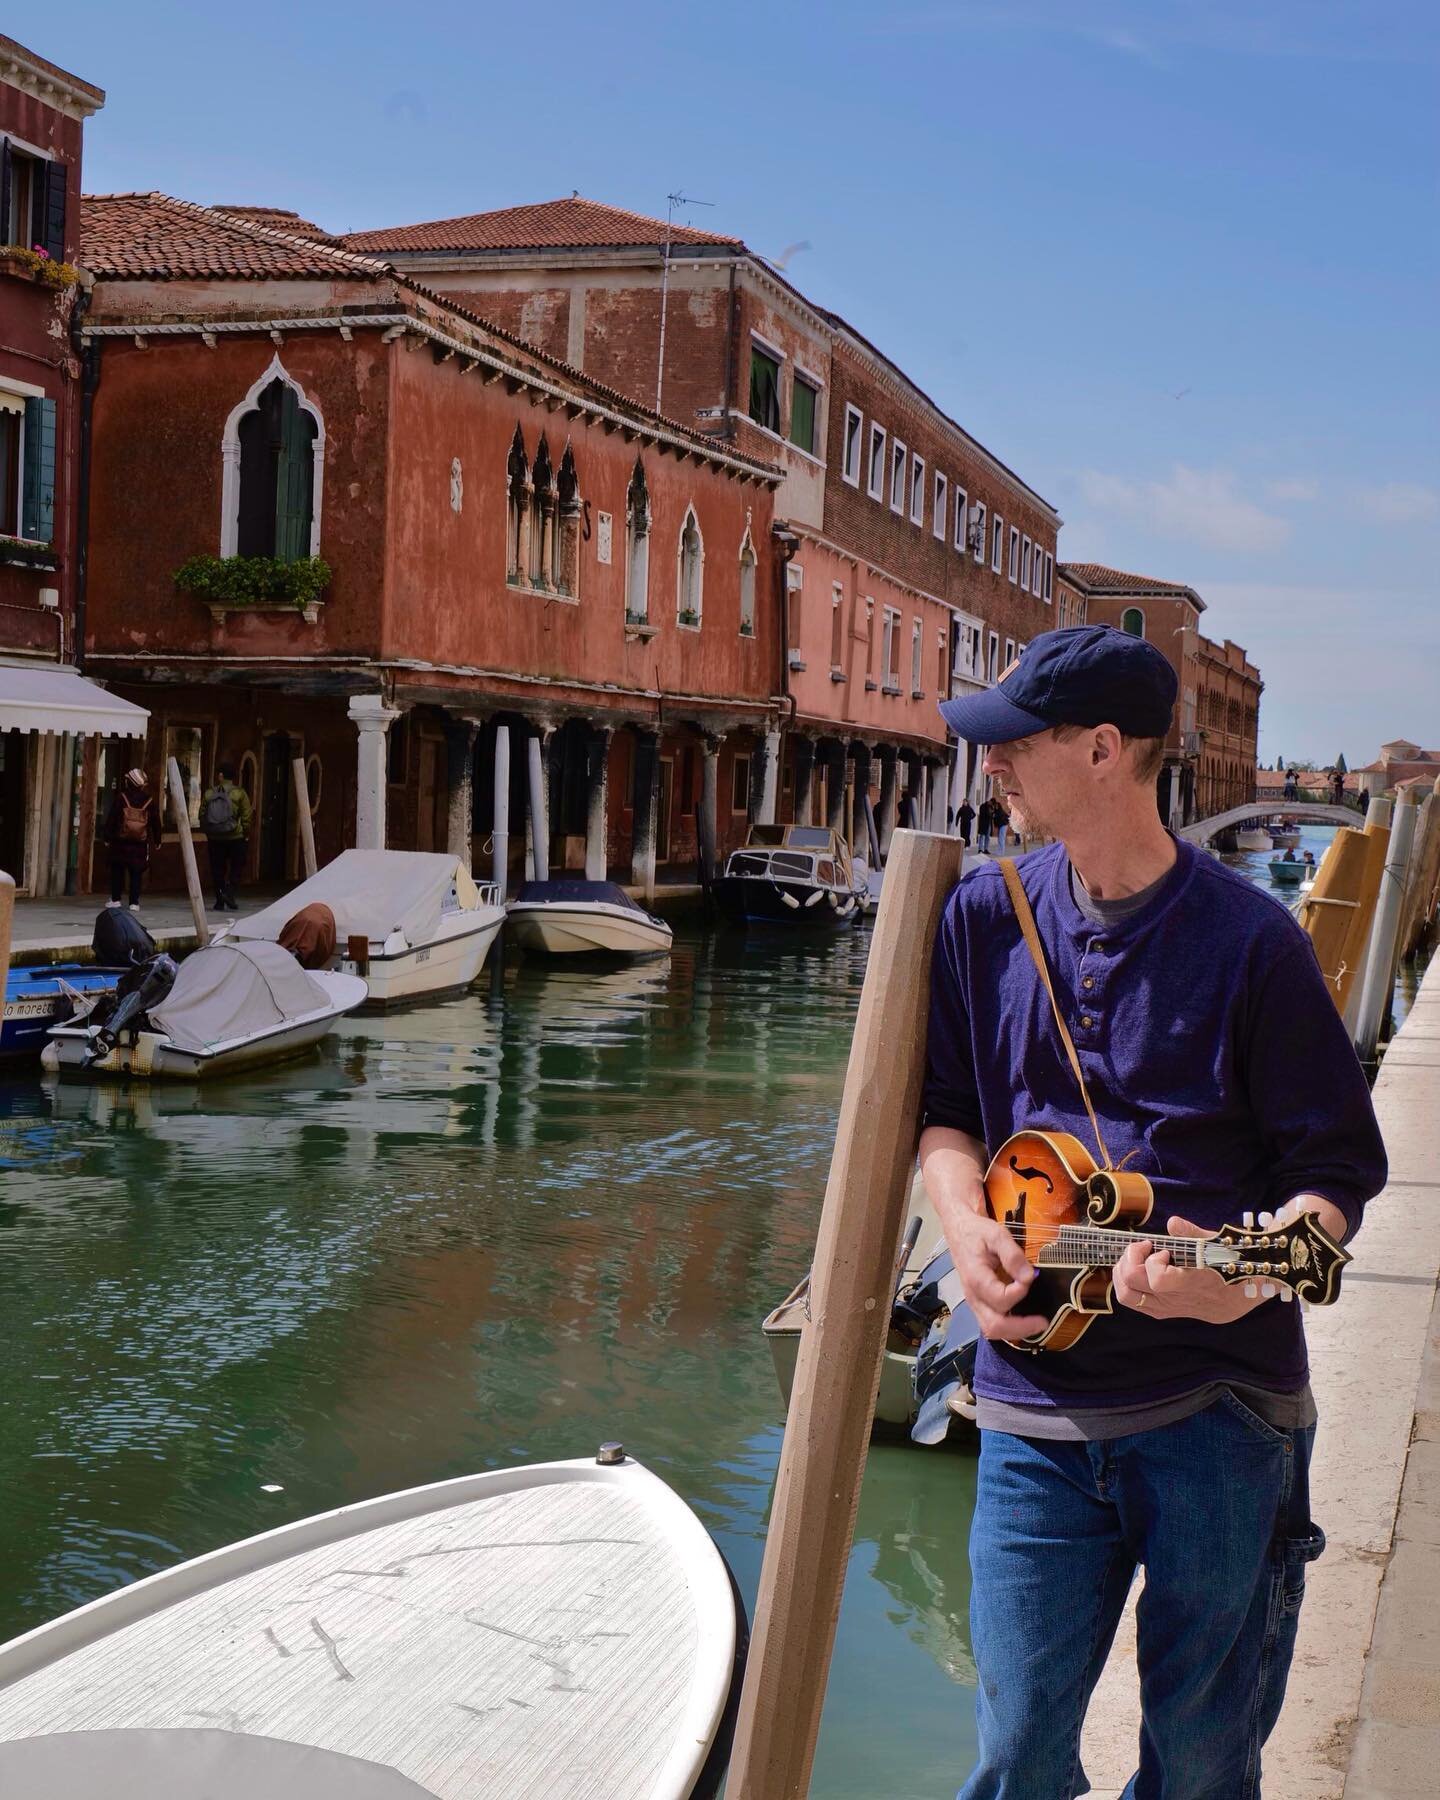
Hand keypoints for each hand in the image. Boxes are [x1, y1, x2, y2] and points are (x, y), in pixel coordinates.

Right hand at [944, 1205, 1050, 1342]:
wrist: (960, 1231)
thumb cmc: (978, 1232)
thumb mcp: (996, 1235)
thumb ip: (1013, 1256)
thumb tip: (1029, 1277)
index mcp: (976, 1278)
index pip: (1001, 1299)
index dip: (1020, 1292)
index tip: (1029, 1276)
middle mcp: (973, 1296)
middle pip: (994, 1326)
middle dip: (1021, 1328)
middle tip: (1043, 1321)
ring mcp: (974, 1302)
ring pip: (992, 1330)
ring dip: (1016, 1332)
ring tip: (1037, 1325)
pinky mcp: (979, 1303)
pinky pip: (992, 1324)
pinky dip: (1009, 1327)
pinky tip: (1025, 1320)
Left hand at [1113, 1215, 1268, 1324]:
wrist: (1250, 1293)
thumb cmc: (1235, 1261)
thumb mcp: (1222, 1243)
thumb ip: (1194, 1235)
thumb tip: (1172, 1223)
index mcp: (1195, 1284)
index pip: (1157, 1281)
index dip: (1151, 1262)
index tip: (1161, 1250)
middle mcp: (1179, 1301)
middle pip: (1132, 1288)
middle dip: (1128, 1261)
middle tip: (1142, 1247)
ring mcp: (1172, 1309)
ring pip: (1128, 1298)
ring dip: (1123, 1273)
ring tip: (1136, 1257)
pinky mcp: (1169, 1312)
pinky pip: (1137, 1303)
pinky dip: (1130, 1284)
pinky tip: (1142, 1269)